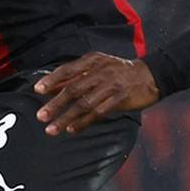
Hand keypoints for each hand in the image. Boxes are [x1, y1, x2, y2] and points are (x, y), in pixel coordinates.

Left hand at [34, 54, 160, 134]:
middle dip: (55, 104)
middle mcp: (100, 72)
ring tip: (52, 129)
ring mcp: (111, 86)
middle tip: (41, 116)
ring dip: (66, 118)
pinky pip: (99, 112)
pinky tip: (72, 130)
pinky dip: (84, 122)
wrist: (151, 74)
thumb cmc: (119, 72)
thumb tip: (51, 86)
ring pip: (84, 104)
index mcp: (93, 61)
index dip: (52, 80)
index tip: (37, 90)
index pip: (68, 70)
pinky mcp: (120, 99)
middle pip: (73, 89)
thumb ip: (75, 76)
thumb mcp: (98, 66)